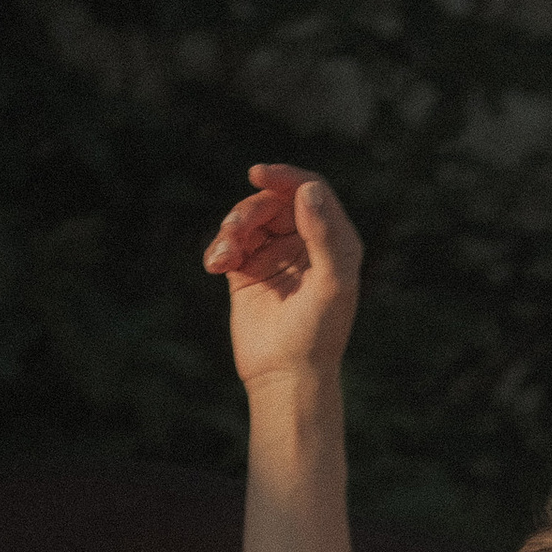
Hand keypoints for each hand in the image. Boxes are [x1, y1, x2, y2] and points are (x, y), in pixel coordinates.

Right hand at [204, 162, 362, 392]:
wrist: (285, 377)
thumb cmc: (317, 334)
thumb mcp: (331, 284)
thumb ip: (324, 235)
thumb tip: (307, 189)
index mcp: (334, 241)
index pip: (311, 192)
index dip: (286, 177)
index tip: (258, 174)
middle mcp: (306, 244)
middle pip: (273, 202)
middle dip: (250, 210)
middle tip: (235, 231)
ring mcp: (275, 257)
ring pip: (248, 220)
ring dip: (231, 230)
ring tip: (224, 257)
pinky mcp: (248, 272)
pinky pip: (229, 244)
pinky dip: (220, 249)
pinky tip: (216, 266)